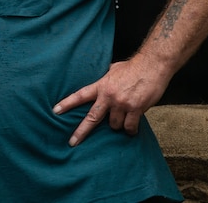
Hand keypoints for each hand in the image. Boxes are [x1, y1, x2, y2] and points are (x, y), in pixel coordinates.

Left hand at [52, 56, 168, 146]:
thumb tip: (101, 83)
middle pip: (91, 117)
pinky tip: (132, 129)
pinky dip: (131, 130)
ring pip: (114, 125)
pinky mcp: (135, 109)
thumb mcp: (113, 70)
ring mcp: (122, 104)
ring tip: (124, 118)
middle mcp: (109, 96)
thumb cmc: (133, 67)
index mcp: (101, 86)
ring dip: (118, 125)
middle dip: (81, 132)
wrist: (152, 65)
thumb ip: (105, 80)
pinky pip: (130, 127)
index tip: (55, 111)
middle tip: (72, 142)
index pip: (80, 95)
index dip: (67, 103)